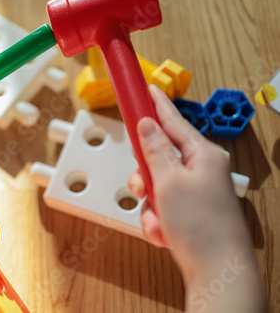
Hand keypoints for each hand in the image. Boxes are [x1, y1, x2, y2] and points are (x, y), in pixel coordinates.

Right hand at [128, 86, 266, 311]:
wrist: (214, 270)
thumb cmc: (201, 225)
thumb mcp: (169, 181)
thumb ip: (154, 150)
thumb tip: (147, 124)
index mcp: (202, 154)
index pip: (173, 121)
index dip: (156, 105)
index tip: (145, 89)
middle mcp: (200, 170)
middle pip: (159, 157)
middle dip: (145, 175)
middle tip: (143, 186)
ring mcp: (194, 192)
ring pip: (155, 184)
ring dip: (150, 203)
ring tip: (159, 219)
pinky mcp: (188, 211)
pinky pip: (160, 206)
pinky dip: (156, 219)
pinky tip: (164, 232)